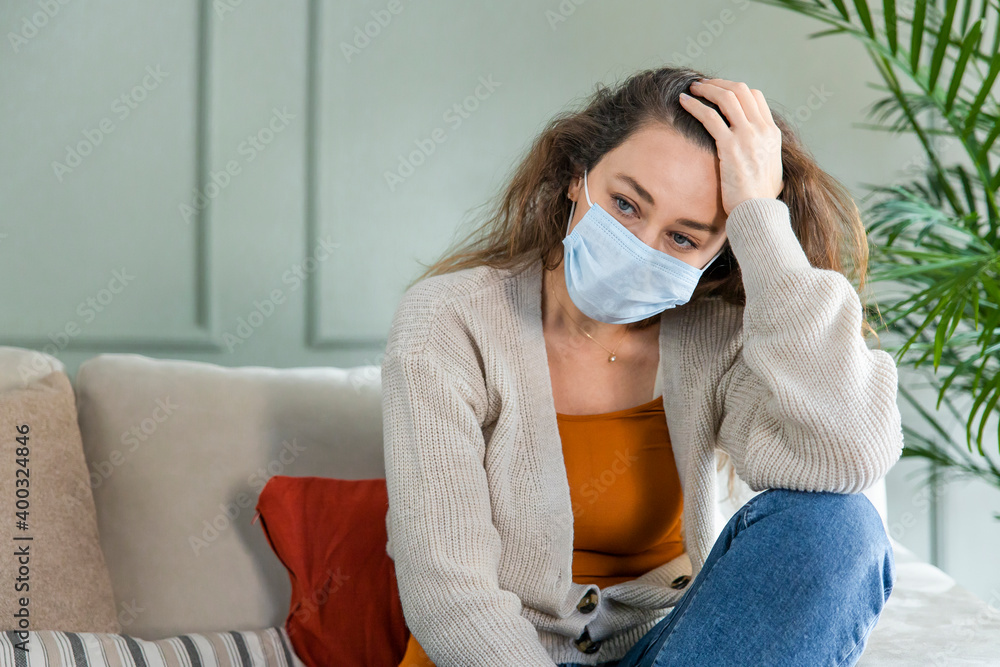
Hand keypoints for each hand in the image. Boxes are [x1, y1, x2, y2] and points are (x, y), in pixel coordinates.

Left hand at [679, 78, 783, 215]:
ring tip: (692, 89)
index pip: (755, 97)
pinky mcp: (730, 146)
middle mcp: (762, 130)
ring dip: (707, 89)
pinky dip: (695, 105)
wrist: (757, 212)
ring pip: (726, 98)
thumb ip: (763, 156)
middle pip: (740, 91)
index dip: (735, 89)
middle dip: (719, 84)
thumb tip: (757, 156)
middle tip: (702, 85)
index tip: (719, 91)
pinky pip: (710, 117)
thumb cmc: (759, 199)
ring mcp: (747, 136)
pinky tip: (683, 102)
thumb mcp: (770, 171)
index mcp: (771, 134)